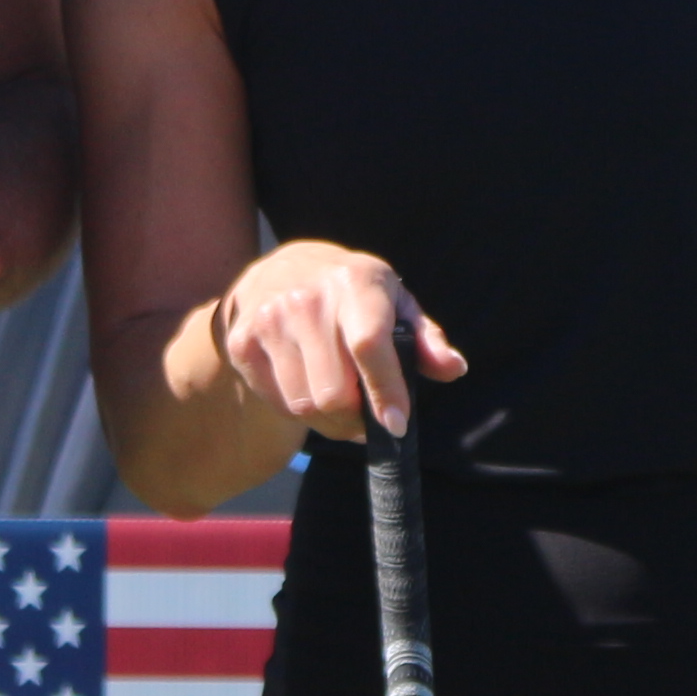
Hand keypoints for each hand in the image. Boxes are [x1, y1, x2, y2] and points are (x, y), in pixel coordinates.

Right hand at [206, 242, 467, 442]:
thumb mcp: (396, 303)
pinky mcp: (243, 342)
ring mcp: (269, 320)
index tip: (397, 425)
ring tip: (340, 405)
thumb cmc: (354, 294)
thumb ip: (426, 340)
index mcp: (355, 282)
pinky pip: (279, 403)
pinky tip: (309, 388)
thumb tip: (454, 369)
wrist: (280, 270)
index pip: (369, 345)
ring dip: (329, 421)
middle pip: (333, 392)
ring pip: (304, 405)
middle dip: (356, 418)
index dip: (385, 390)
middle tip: (367, 417)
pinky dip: (300, 411)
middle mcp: (307, 298)